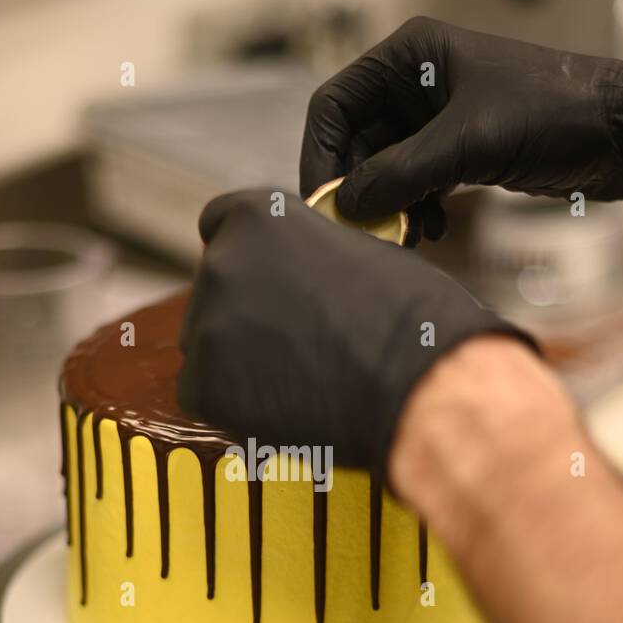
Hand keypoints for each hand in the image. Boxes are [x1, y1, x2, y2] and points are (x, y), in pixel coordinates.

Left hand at [178, 189, 532, 471]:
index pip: (222, 224)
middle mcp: (221, 263)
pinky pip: (205, 392)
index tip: (270, 278)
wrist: (421, 387)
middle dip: (246, 309)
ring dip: (239, 357)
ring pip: (209, 342)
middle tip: (296, 341)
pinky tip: (283, 406)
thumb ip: (312, 255)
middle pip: (216, 288)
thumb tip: (303, 274)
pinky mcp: (202, 387)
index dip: (251, 254)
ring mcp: (206, 327)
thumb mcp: (363, 253)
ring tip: (299, 378)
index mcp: (258, 216)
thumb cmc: (412, 319)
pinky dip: (236, 402)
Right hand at [300, 16, 622, 238]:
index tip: (325, 206)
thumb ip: (402, 172)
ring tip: (403, 237)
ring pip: (383, 168)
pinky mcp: (457, 148)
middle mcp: (415, 80)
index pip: (334, 105)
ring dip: (386, 206)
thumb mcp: (470, 142)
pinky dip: (413, 209)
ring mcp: (435, 116)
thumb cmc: (553, 113)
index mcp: (411, 54)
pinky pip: (412, 182)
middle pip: (354, 142)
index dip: (320, 156)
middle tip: (365, 232)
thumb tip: (346, 204)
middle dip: (357, 189)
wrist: (622, 133)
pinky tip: (430, 232)